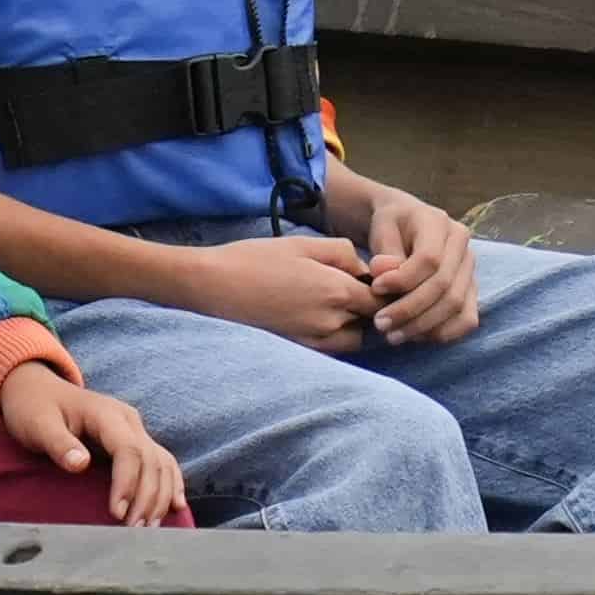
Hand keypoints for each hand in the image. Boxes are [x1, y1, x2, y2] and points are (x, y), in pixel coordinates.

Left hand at [0, 366, 189, 525]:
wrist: (35, 389)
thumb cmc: (34, 408)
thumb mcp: (37, 424)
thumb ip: (59, 444)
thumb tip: (80, 464)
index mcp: (106, 413)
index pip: (129, 450)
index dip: (127, 483)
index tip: (117, 513)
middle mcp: (128, 420)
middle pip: (150, 460)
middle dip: (146, 497)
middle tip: (134, 531)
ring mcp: (134, 429)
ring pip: (161, 463)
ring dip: (160, 496)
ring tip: (149, 527)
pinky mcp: (134, 439)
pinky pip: (162, 460)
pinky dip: (170, 483)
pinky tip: (174, 506)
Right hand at [162, 228, 383, 353]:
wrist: (214, 286)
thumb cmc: (255, 259)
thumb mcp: (303, 244)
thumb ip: (342, 253)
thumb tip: (362, 268)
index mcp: (337, 291)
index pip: (381, 298)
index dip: (380, 288)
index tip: (369, 278)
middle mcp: (332, 322)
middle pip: (370, 321)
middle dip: (365, 306)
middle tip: (346, 287)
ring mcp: (315, 341)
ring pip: (353, 338)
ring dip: (351, 324)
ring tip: (328, 304)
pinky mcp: (299, 351)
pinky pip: (331, 348)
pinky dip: (331, 336)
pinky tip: (311, 316)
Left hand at [336, 174, 480, 346]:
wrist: (405, 224)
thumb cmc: (391, 226)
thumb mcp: (382, 228)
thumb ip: (385, 252)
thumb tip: (383, 274)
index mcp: (440, 224)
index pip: (430, 259)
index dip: (403, 279)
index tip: (375, 289)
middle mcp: (462, 247)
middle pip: (444, 286)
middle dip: (410, 310)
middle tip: (380, 324)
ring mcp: (470, 270)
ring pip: (456, 306)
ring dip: (423, 326)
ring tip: (393, 335)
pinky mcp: (470, 290)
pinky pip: (467, 318)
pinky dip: (444, 332)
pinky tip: (417, 337)